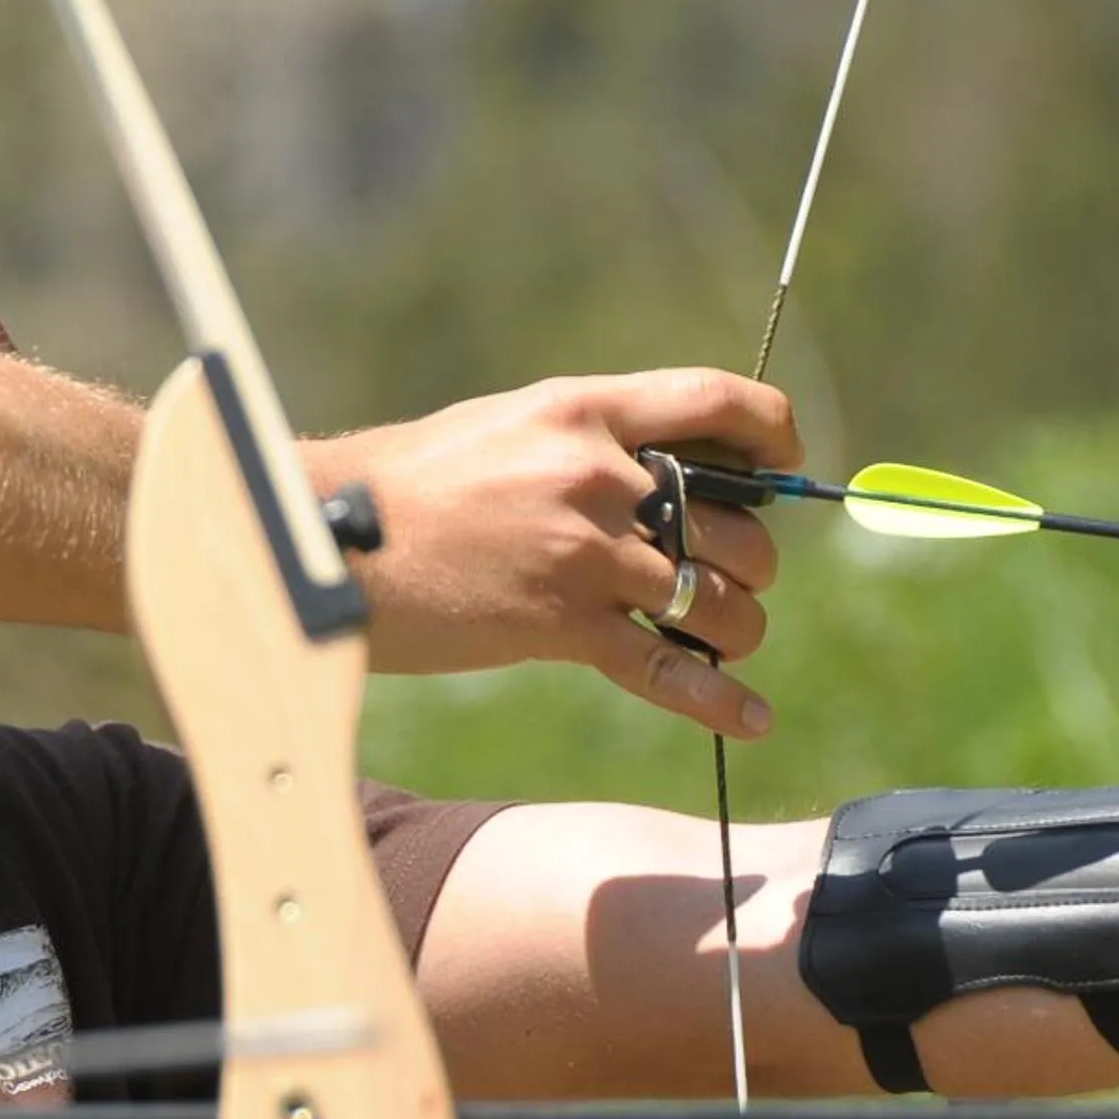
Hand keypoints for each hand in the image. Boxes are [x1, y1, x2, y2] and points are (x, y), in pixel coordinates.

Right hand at [312, 370, 798, 736]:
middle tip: (728, 578)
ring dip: (737, 626)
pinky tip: (752, 717)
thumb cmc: (408, 487)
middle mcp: (596, 474)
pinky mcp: (562, 627)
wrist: (333, 543)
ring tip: (725, 638)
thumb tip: (671, 475)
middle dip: (752, 561)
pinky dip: (720, 699)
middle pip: (734, 522)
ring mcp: (583, 553)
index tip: (786, 463)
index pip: (716, 401)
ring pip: (716, 598)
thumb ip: (588, 441)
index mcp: (581, 410)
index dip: (773, 434)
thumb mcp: (504, 428)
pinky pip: (669, 669)